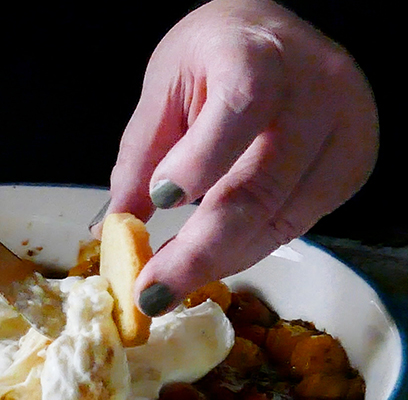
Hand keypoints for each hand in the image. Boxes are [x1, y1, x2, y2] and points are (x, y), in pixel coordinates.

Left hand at [94, 0, 377, 315]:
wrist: (273, 35)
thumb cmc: (212, 55)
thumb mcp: (163, 88)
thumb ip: (141, 155)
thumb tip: (117, 230)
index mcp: (259, 55)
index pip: (241, 106)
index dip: (201, 159)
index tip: (159, 199)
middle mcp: (316, 93)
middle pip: (262, 187)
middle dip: (200, 251)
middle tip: (152, 293)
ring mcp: (344, 132)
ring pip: (280, 220)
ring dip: (219, 261)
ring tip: (169, 284)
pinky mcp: (353, 166)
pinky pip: (296, 225)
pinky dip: (247, 248)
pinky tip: (210, 257)